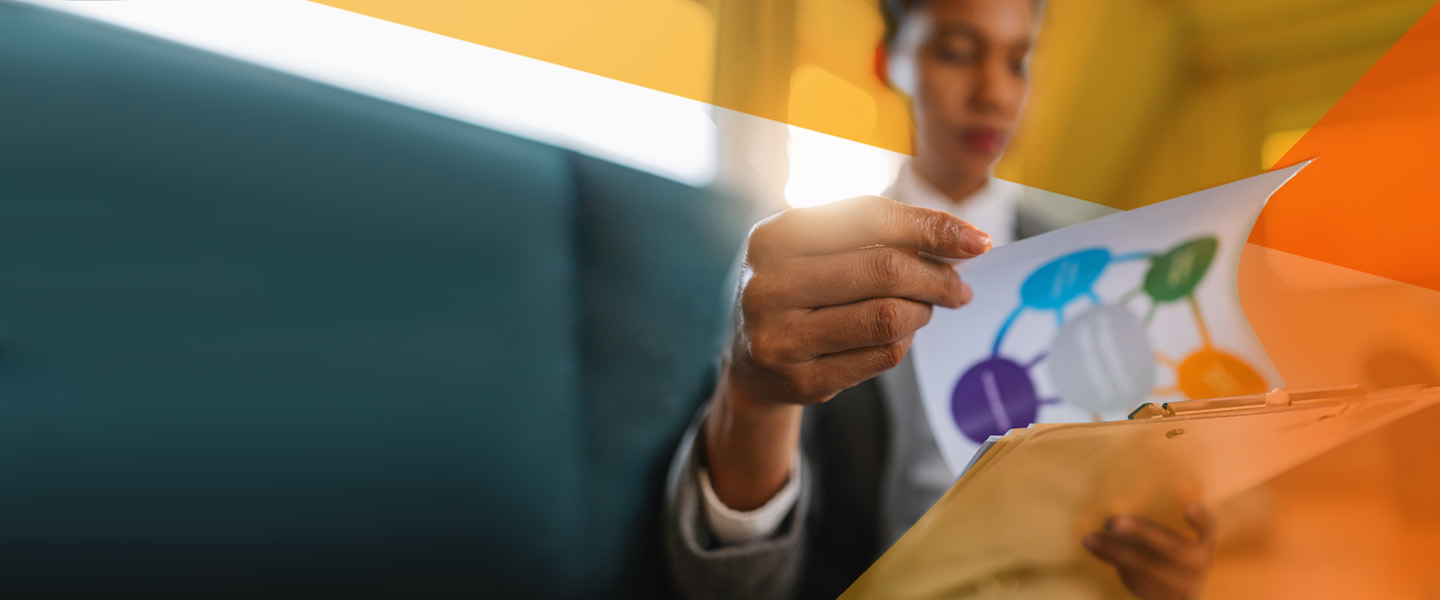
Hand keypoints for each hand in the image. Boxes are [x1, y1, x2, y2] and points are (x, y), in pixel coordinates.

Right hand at [728, 195, 989, 406]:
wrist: (751, 359)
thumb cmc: (799, 288)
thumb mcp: (816, 247)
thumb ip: (876, 233)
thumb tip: (965, 240)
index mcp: (773, 237)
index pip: (869, 219)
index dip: (930, 227)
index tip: (976, 241)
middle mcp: (767, 285)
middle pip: (885, 271)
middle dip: (938, 278)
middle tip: (959, 287)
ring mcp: (779, 338)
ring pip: (888, 318)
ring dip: (922, 311)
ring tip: (925, 308)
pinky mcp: (800, 381)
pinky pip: (881, 357)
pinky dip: (905, 342)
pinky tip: (901, 335)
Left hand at [1083, 503, 1217, 599]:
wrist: (1178, 599)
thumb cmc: (1176, 561)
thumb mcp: (1183, 547)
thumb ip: (1156, 532)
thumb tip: (1114, 518)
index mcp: (1201, 552)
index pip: (1208, 532)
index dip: (1201, 521)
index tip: (1190, 506)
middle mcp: (1193, 570)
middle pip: (1168, 548)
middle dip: (1141, 532)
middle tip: (1113, 521)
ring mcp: (1175, 586)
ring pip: (1144, 566)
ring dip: (1114, 551)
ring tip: (1089, 539)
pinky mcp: (1156, 596)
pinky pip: (1132, 578)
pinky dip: (1113, 562)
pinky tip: (1096, 547)